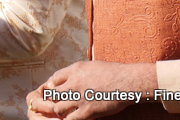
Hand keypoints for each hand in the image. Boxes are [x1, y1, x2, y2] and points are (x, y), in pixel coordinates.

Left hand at [27, 61, 155, 119]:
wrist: (127, 82)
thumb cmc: (113, 72)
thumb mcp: (91, 66)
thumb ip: (78, 72)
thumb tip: (71, 78)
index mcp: (74, 70)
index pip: (54, 78)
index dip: (53, 86)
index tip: (57, 90)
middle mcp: (73, 83)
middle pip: (52, 94)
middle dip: (54, 99)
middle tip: (60, 103)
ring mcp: (79, 98)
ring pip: (58, 108)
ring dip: (60, 111)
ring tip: (66, 112)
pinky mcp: (87, 111)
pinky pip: (71, 119)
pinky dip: (70, 119)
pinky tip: (74, 118)